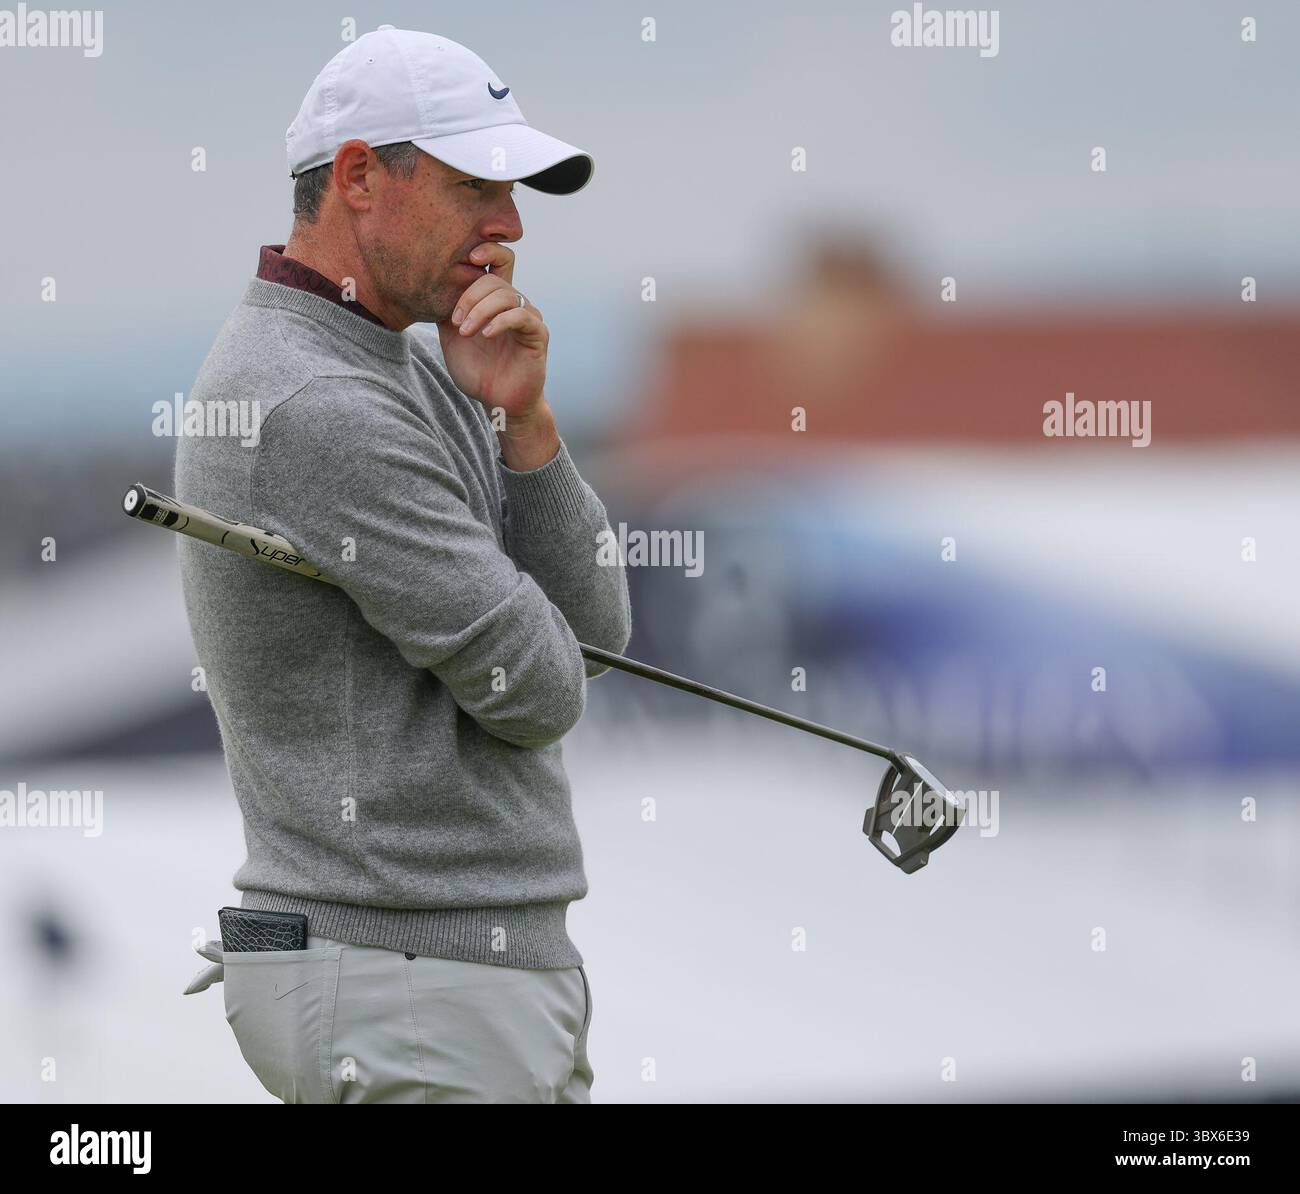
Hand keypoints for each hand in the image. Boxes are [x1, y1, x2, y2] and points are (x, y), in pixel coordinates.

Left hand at [436, 242, 547, 419]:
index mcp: (496, 300)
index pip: (498, 260)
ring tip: (466, 332)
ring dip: (480, 311)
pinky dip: (499, 322)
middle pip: (495, 278)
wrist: (497, 402)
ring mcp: (528, 317)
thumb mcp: (452, 337)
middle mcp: (515, 304)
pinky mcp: (538, 334)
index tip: (466, 257)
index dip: (487, 250)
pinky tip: (485, 335)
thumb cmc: (478, 371)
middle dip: (470, 295)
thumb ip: (446, 310)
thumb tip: (429, 284)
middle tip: (455, 320)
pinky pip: (520, 316)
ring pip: (506, 295)